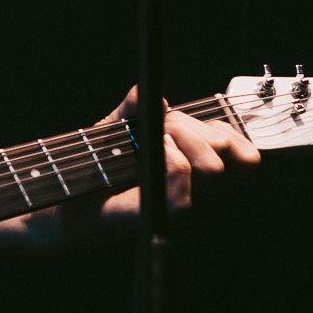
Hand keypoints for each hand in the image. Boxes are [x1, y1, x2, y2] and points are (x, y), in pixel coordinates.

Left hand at [59, 85, 259, 238]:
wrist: (64, 201)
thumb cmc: (96, 166)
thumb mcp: (118, 127)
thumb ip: (134, 107)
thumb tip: (151, 96)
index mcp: (202, 177)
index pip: (248, 159)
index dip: (228, 132)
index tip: (189, 123)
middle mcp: (200, 195)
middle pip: (232, 155)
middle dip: (196, 125)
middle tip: (161, 125)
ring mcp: (184, 208)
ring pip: (213, 168)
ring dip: (183, 136)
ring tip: (154, 135)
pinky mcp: (160, 216)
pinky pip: (185, 187)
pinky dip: (170, 157)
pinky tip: (152, 147)